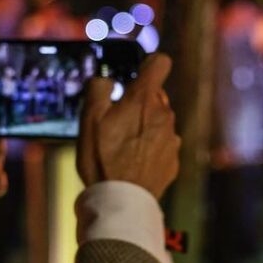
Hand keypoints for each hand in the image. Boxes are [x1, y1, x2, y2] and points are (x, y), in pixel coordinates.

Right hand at [77, 53, 180, 199]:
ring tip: (123, 146)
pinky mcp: (173, 160)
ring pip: (160, 121)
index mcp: (144, 99)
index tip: (135, 76)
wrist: (121, 200)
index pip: (160, 63)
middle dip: (140, 102)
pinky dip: (150, 148)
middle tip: (117, 120)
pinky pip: (162, 145)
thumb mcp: (88, 118)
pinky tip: (133, 162)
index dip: (148, 65)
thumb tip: (106, 80)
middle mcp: (165, 114)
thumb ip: (98, 89)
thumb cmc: (102, 157)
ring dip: (145, 126)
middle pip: (156, 96)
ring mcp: (172, 138)